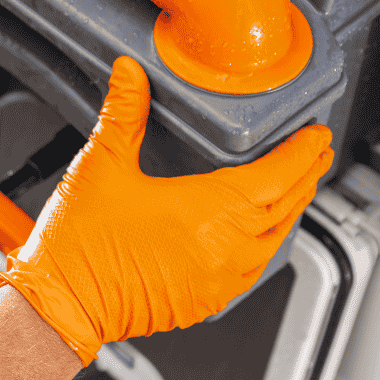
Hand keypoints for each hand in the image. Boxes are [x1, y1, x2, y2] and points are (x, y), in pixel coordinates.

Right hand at [0, 56, 333, 365]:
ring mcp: (219, 281)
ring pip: (275, 242)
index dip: (302, 152)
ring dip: (288, 212)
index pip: (278, 175)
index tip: (315, 135)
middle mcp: (227, 250)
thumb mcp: (102, 166)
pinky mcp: (205, 301)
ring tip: (293, 191)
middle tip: (315, 156)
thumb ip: (123, 113)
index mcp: (212, 211)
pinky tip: (255, 237)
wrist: (63, 305)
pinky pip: (253, 269)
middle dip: (304, 178)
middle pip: (286, 208)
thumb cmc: (80, 247)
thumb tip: (129, 74)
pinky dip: (265, 245)